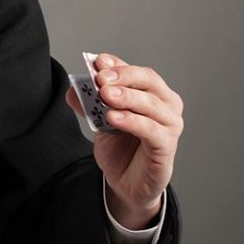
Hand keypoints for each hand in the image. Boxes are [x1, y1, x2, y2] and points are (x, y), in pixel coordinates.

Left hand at [66, 53, 183, 228]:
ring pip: (150, 104)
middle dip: (123, 77)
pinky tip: (113, 117)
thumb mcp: (100, 121)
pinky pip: (151, 130)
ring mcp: (170, 125)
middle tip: (100, 79)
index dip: (118, 65)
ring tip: (104, 95)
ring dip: (126, 97)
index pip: (137, 72)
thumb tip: (73, 89)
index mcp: (152, 93)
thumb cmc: (120, 147)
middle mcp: (166, 104)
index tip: (97, 61)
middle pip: (148, 81)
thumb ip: (89, 105)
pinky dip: (132, 121)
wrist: (126, 182)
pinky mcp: (166, 146)